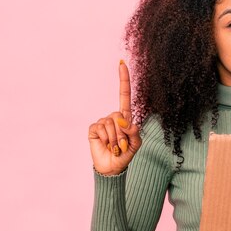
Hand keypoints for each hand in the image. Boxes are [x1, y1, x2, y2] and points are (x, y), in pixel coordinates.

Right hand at [88, 60, 141, 175]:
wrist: (112, 167)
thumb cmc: (125, 154)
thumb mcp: (136, 144)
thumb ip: (134, 132)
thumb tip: (123, 120)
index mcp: (125, 118)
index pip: (124, 95)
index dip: (123, 80)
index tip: (122, 63)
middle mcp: (113, 117)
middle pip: (119, 116)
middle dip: (122, 134)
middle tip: (121, 145)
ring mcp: (102, 122)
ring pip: (110, 124)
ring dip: (114, 139)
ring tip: (114, 147)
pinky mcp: (94, 129)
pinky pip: (100, 128)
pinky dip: (105, 139)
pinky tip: (105, 145)